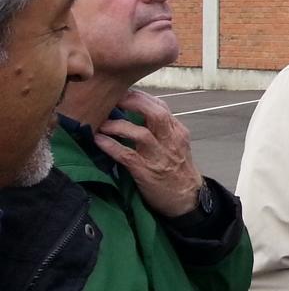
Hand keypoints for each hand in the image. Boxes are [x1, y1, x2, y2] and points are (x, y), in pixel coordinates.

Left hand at [96, 89, 204, 217]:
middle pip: (155, 113)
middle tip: (114, 100)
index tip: (124, 93)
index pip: (161, 107)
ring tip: (101, 123)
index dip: (141, 97)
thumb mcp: (176, 145)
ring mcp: (159, 156)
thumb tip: (138, 116)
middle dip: (133, 103)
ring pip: (140, 134)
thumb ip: (162, 130)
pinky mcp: (146, 172)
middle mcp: (170, 141)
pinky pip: (126, 155)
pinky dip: (110, 146)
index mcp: (178, 132)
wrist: (187, 197)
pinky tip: (98, 140)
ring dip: (118, 125)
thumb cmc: (178, 170)